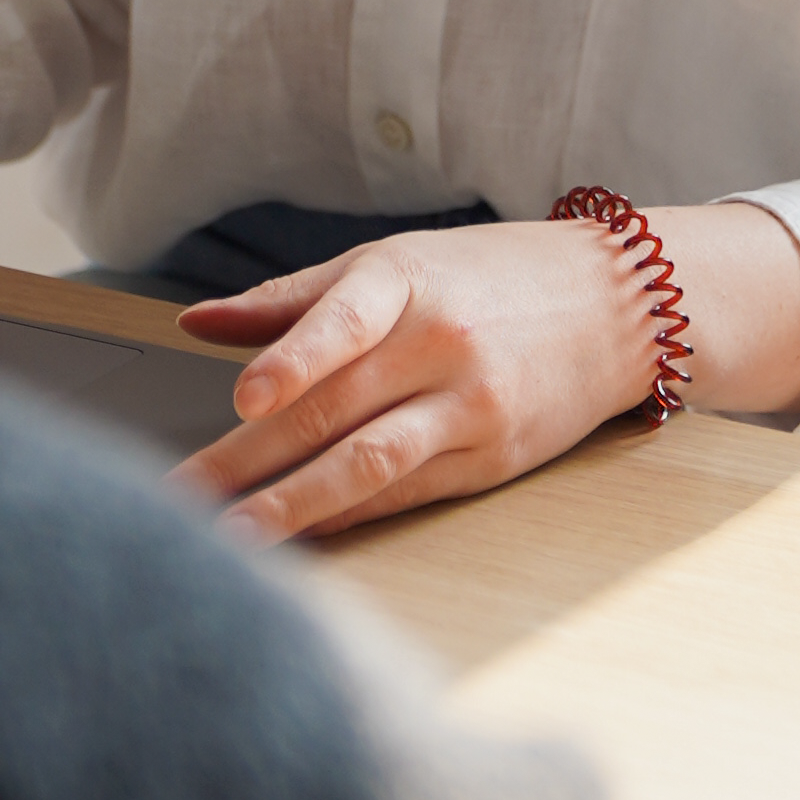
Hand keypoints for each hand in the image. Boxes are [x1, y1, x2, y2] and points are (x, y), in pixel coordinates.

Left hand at [171, 218, 657, 541]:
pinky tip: (300, 534)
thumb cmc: (490, 276)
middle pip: (335, 409)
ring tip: (231, 537)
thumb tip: (196, 321)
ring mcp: (472, 407)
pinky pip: (407, 494)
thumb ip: (292, 300)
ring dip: (293, 507)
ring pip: (370, 465)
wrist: (619, 305)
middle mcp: (441, 344)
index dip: (294, 359)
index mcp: (407, 281)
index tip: (243, 397)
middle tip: (181, 495)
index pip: (345, 318)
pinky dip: (349, 517)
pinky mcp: (493, 459)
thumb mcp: (395, 262)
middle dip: (249, 460)